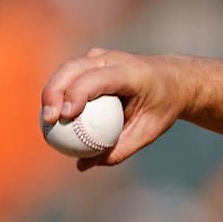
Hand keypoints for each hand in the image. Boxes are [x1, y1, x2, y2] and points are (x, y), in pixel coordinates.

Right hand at [40, 47, 188, 169]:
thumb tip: (84, 165)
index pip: (96, 79)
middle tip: (48, 120)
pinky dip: (60, 91)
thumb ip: (120, 148)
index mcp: (131, 73)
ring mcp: (101, 57)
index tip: (65, 117)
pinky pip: (71, 75)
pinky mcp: (92, 60)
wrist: (175, 80)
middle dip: (55, 92)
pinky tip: (55, 114)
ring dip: (52, 91)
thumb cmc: (163, 106)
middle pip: (74, 68)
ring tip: (47, 120)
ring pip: (68, 69)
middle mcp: (114, 59)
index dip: (76, 94)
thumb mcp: (150, 130)